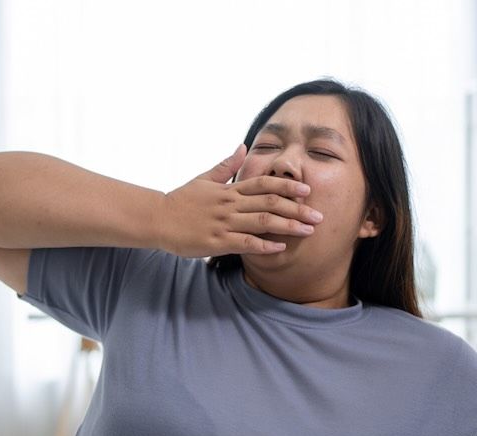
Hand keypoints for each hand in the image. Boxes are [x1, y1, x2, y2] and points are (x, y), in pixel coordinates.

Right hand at [157, 144, 323, 257]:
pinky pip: (245, 243)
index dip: (287, 187)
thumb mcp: (204, 178)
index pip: (264, 184)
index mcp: (229, 189)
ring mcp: (224, 223)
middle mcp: (230, 204)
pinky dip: (264, 245)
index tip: (307, 190)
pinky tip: (280, 247)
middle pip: (270, 203)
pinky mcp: (216, 241)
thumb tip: (242, 146)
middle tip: (318, 216)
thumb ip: (226, 165)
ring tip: (308, 231)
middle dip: (297, 209)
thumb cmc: (181, 200)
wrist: (157, 218)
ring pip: (262, 222)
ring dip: (288, 226)